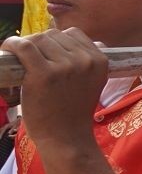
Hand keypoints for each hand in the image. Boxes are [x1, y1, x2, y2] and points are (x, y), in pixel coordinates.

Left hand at [0, 29, 108, 148]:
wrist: (66, 139)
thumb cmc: (75, 112)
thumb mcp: (94, 83)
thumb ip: (92, 62)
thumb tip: (96, 43)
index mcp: (100, 61)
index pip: (73, 34)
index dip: (56, 41)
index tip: (45, 53)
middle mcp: (85, 60)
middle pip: (54, 35)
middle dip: (40, 45)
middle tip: (30, 60)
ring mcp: (65, 66)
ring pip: (39, 39)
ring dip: (26, 46)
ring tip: (20, 60)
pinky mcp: (43, 74)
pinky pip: (24, 47)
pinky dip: (13, 44)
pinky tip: (8, 49)